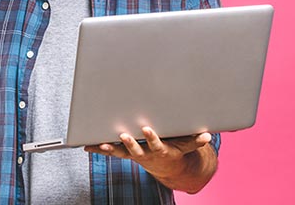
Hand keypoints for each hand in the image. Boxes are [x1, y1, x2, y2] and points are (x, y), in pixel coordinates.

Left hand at [84, 126, 211, 180]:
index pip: (155, 144)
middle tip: (123, 135)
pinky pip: (110, 152)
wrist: (165, 166)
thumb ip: (195, 141)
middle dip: (129, 143)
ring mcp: (133, 155)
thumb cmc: (175, 149)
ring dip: (110, 148)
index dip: (151, 137)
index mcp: (159, 150)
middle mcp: (144, 154)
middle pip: (135, 149)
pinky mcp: (124, 153)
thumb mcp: (186, 146)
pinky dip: (99, 148)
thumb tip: (207, 136)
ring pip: (119, 153)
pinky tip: (86, 145)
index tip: (147, 129)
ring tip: (101, 144)